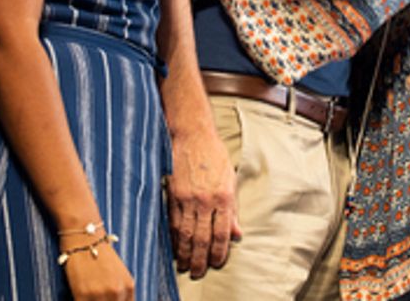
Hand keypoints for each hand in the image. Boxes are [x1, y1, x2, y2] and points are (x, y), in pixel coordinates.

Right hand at [61, 238, 134, 300]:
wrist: (84, 236)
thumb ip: (121, 293)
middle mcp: (116, 292)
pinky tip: (80, 298)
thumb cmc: (101, 254)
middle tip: (97, 298)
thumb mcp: (119, 273)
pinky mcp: (82, 295)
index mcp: (128, 287)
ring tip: (90, 297)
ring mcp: (99, 294)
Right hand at [167, 124, 240, 278]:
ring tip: (184, 266)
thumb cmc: (214, 156)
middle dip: (200, 259)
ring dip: (184, 253)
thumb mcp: (230, 180)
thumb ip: (232, 210)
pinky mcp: (172, 195)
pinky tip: (174, 247)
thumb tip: (237, 234)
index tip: (216, 263)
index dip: (219, 252)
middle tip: (197, 272)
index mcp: (223, 197)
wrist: (193, 135)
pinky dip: (173, 238)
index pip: (222, 234)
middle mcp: (205, 200)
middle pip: (202, 238)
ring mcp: (187, 198)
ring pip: (185, 234)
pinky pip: (172, 222)